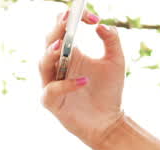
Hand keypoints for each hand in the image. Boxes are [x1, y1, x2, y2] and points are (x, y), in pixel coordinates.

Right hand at [39, 9, 126, 147]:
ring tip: (62, 45)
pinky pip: (52, 90)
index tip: (92, 18)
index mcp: (70, 52)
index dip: (73, 18)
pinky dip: (66, 85)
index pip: (63, 28)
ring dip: (51, 53)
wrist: (110, 123)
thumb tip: (102, 24)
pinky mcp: (52, 103)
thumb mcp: (116, 62)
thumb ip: (112, 41)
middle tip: (68, 20)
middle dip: (58, 29)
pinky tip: (84, 81)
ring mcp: (52, 83)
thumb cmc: (110, 92)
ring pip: (43, 63)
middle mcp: (58, 65)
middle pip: (49, 41)